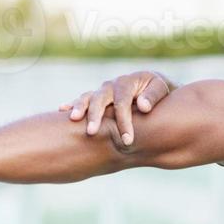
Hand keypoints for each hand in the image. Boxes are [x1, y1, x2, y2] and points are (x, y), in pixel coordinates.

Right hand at [59, 70, 174, 149]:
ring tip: (73, 119)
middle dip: (95, 115)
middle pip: (100, 98)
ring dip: (80, 108)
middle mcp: (112, 85)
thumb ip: (153, 96)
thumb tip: (143, 106)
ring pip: (88, 98)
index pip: (123, 103)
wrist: (153, 87)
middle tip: (91, 132)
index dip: (124, 122)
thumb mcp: (161, 89)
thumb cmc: (158, 90)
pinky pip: (83, 100)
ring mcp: (102, 91)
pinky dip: (72, 104)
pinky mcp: (96, 98)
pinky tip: (61, 110)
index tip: (127, 141)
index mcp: (127, 82)